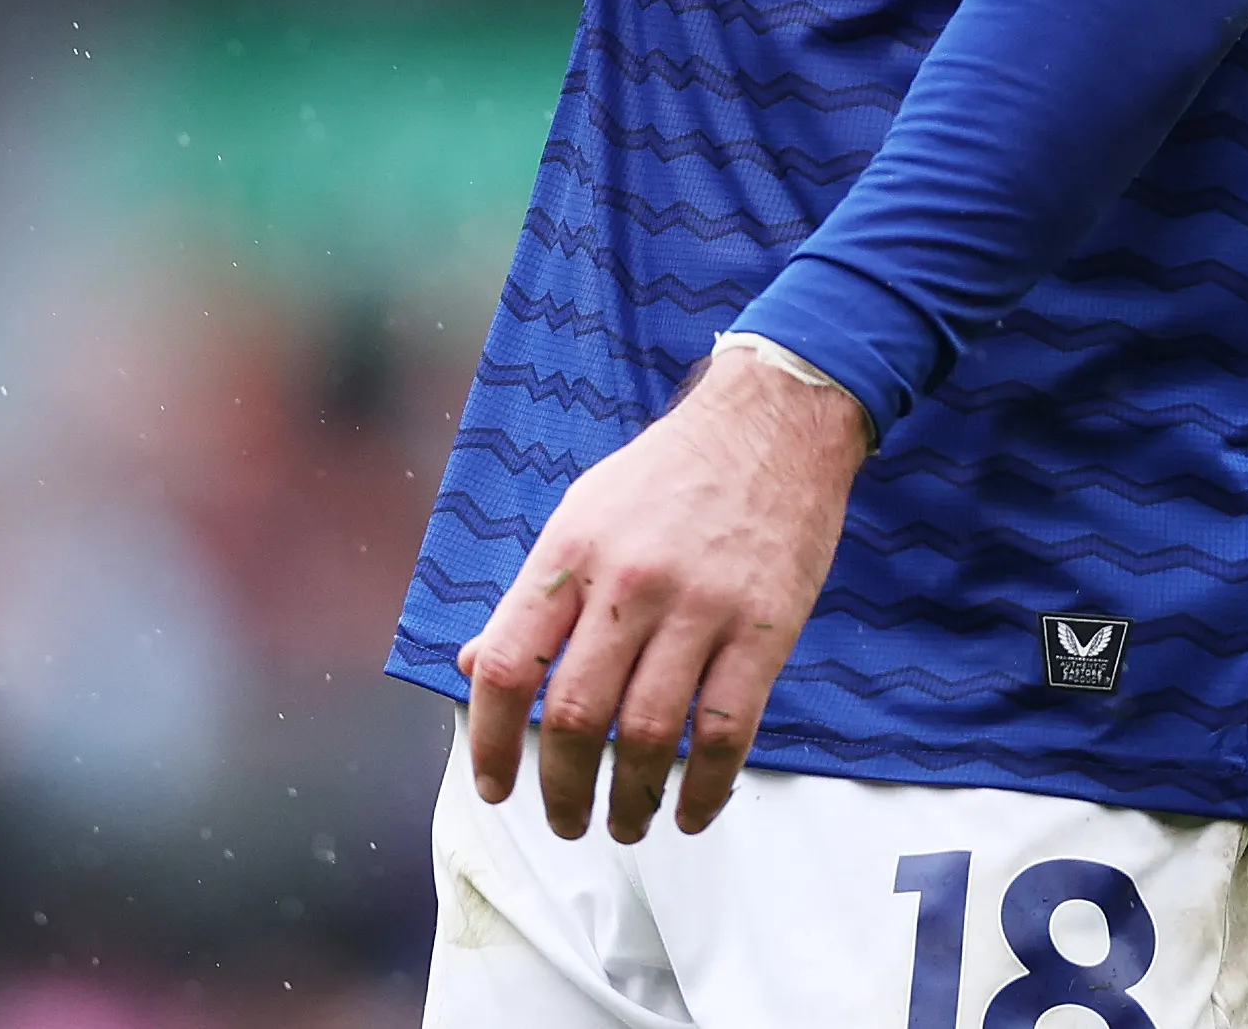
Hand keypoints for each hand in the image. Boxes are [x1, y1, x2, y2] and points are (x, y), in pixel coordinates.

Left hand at [459, 346, 866, 840]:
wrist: (772, 422)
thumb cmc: (669, 473)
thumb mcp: (582, 512)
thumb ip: (532, 594)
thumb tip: (475, 666)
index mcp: (571, 552)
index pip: (508, 664)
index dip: (490, 741)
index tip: (493, 787)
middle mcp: (628, 582)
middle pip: (576, 714)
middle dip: (562, 789)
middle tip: (565, 820)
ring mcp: (699, 606)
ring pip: (649, 735)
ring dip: (631, 800)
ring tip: (626, 825)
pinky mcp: (763, 628)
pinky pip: (726, 731)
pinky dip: (706, 788)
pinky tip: (691, 812)